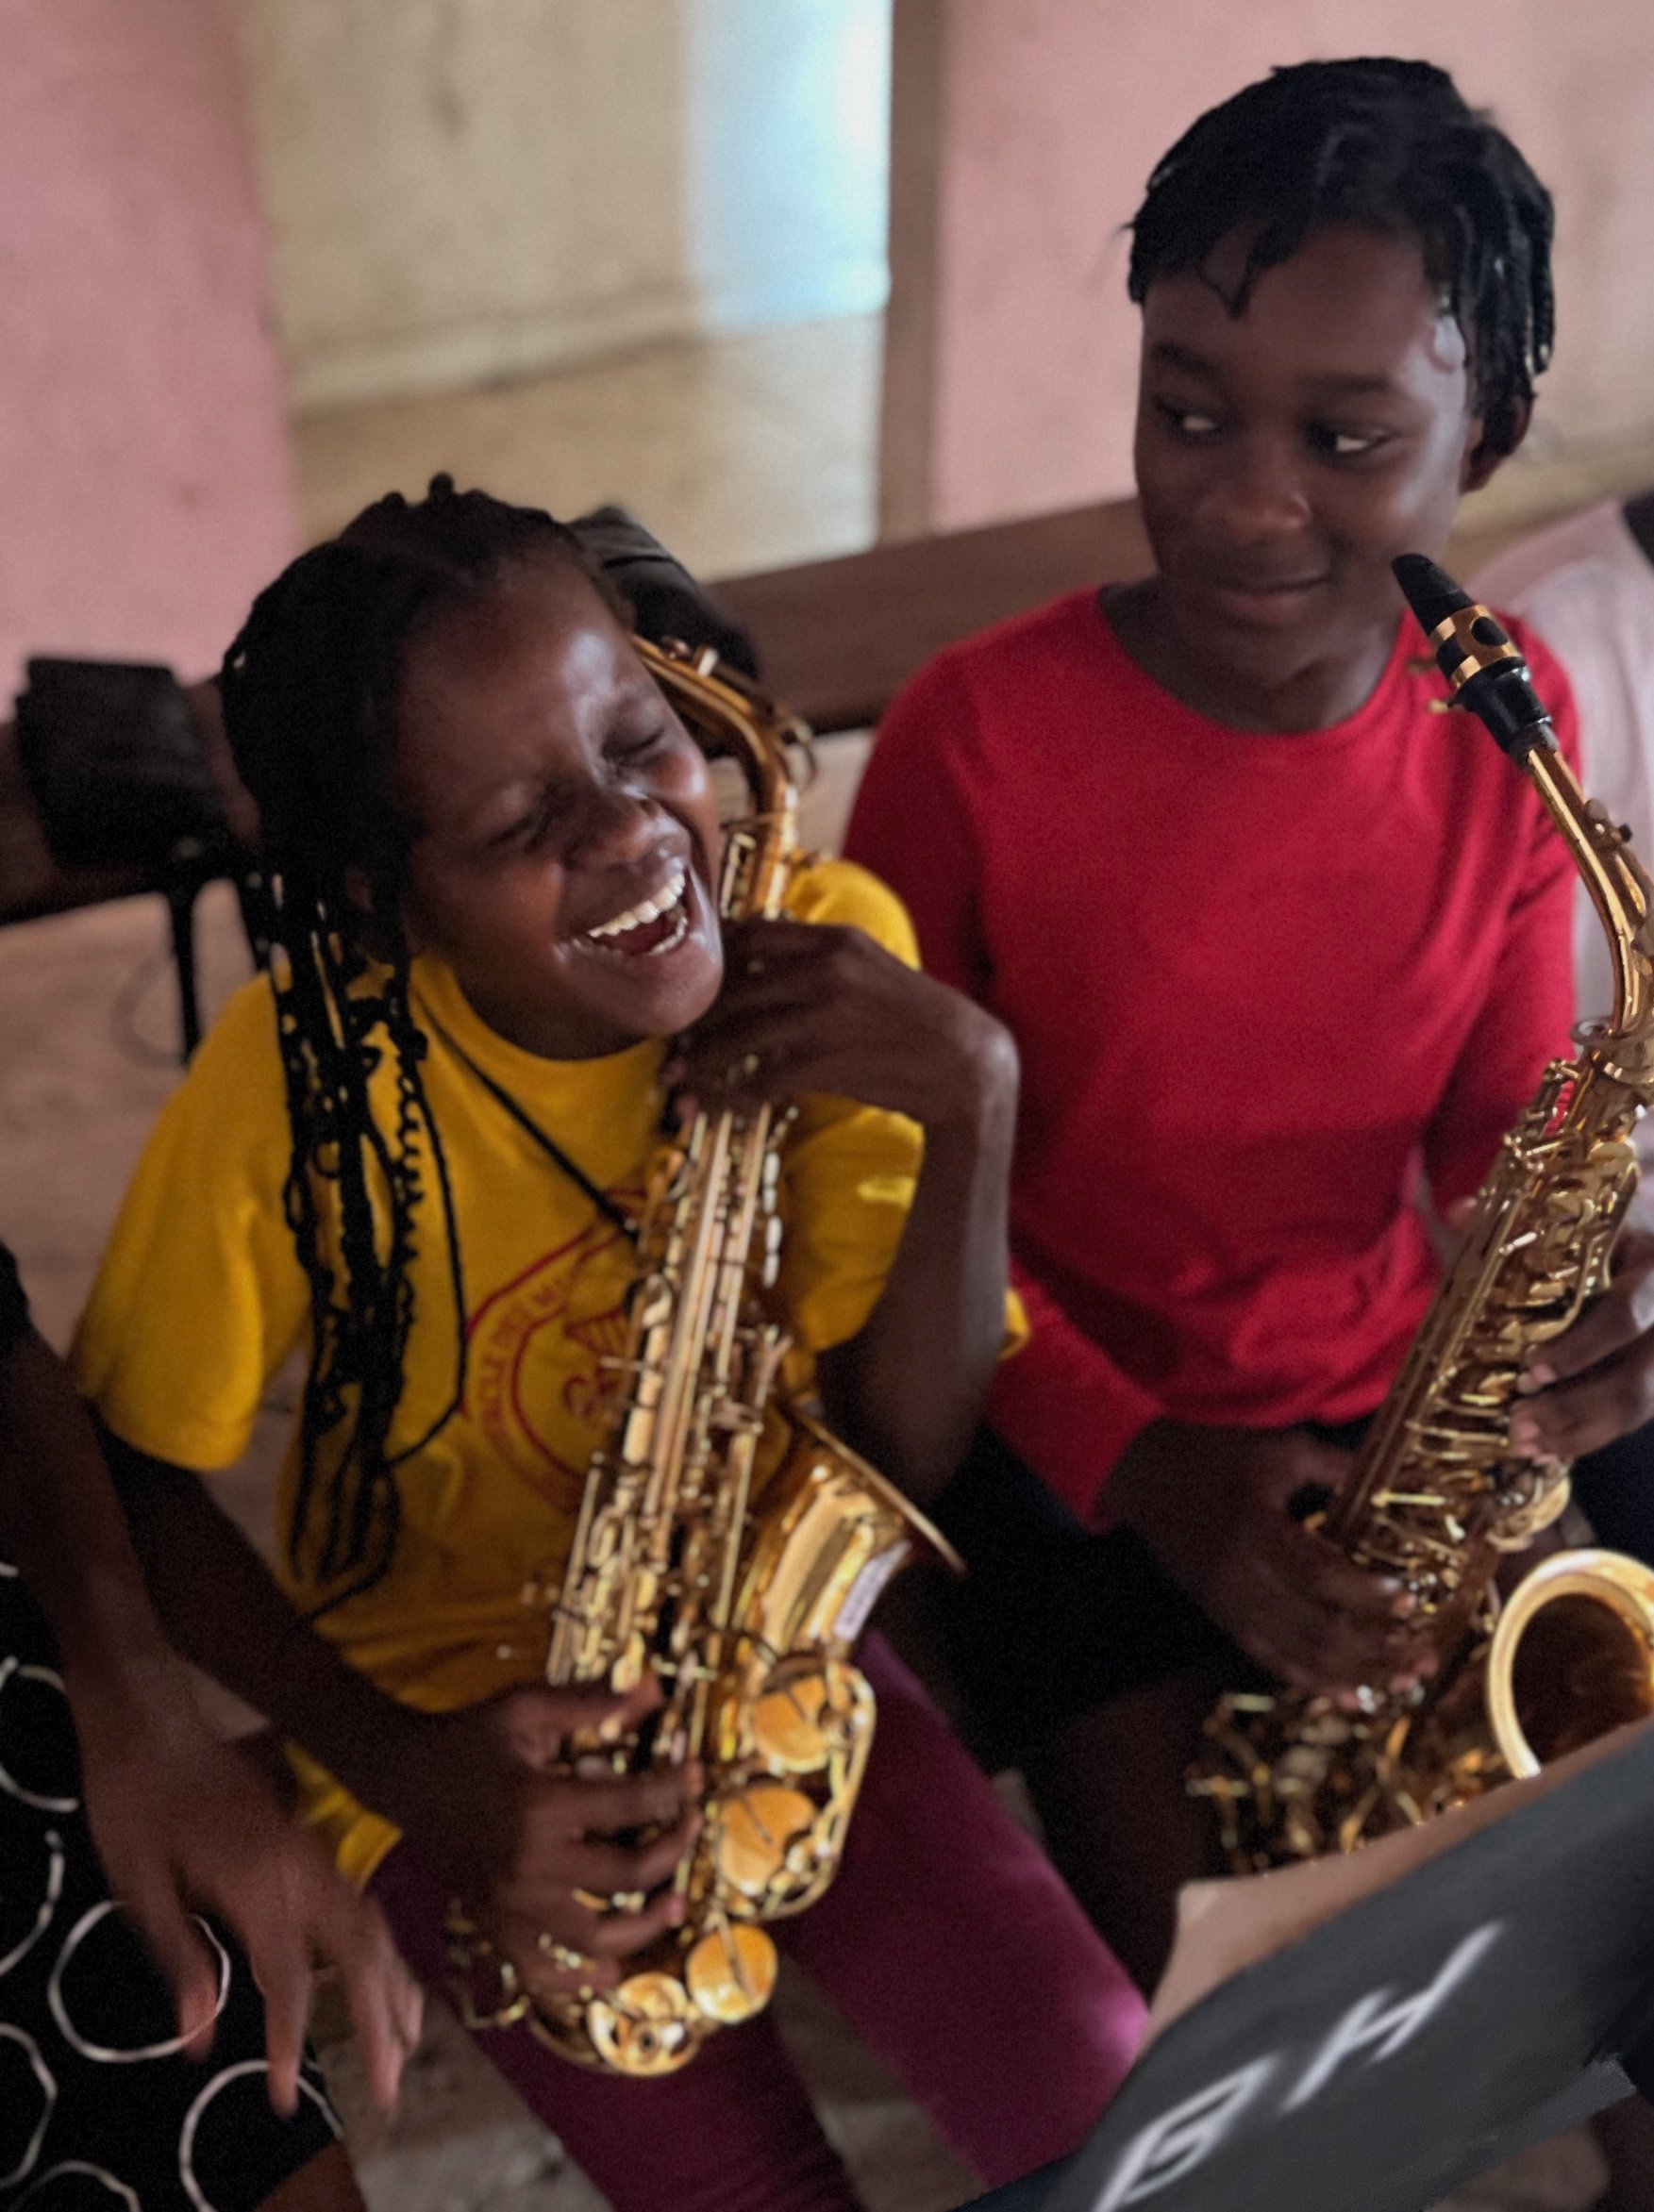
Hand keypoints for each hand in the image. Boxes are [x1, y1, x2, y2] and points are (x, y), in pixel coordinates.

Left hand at [71, 1660, 421, 2114]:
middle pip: (360, 1953)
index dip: (289, 2044)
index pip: (288, 1981)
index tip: (287, 2098)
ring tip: (410, 2042)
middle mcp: (302, 1867)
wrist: (155, 1718)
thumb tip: (202, 2039)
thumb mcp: (138, 1886)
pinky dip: (385, 1944)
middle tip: (393, 2087)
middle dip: (380, 2022)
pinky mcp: (311, 1838)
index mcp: (260, 1882)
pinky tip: (391, 1970)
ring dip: (395, 1985)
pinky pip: (364, 1899)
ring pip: (374, 1923)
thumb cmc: (135, 1804)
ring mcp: (314, 1849)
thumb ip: (181, 1959)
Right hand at [373, 1676, 702, 2010]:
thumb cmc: (469, 1736)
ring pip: (591, 1938)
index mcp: (541, 1806)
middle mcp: (530, 1864)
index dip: (673, 1789)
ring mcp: (510, 1902)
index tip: (696, 1776)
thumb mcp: (529, 1707)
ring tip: (672, 1908)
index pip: (631, 1805)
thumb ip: (592, 1701)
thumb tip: (653, 1686)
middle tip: (691, 1829)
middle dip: (671, 1853)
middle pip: (624, 1877)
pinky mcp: (493, 1921)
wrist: (403, 1775)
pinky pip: (538, 1968)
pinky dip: (574, 1980)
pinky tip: (608, 1970)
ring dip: (641, 1929)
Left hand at [671, 917, 1016, 1133]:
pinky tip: (712, 1105)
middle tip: (670, 1039)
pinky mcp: (826, 1064)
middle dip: (694, 1018)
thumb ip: (820, 963)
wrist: (967, 1065)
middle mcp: (826, 970)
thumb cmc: (915, 1020)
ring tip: (676, 1077)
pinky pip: (758, 1081)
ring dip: (700, 1061)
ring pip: (736, 1036)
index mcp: (835, 940)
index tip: (691, 983)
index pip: (750, 935)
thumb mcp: (872, 969)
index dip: (712, 960)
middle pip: (732, 988)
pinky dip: (728, 1096)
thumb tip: (759, 972)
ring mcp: (825, 1017)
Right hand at [1109, 1420, 1435, 1700]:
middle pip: (1314, 1629)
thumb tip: (1395, 1486)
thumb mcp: (1278, 1449)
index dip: (1366, 1595)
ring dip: (1352, 1676)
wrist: (1143, 1472)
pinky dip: (1310, 1681)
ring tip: (1400, 1684)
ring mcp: (1228, 1602)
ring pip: (1296, 1655)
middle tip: (1422, 1658)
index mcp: (1256, 1529)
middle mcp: (1241, 1576)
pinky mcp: (1220, 1615)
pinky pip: (1269, 1658)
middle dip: (1374, 1651)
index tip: (1411, 1600)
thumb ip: (1334, 1468)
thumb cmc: (1213, 1454)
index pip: (1318, 1575)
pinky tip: (1348, 1695)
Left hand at [1509, 1228, 1653, 1463]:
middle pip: (1637, 1377)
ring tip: (1525, 1445)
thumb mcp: (1576, 1213)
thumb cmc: (1611, 1223)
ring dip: (1579, 1431)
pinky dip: (1590, 1437)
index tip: (1533, 1370)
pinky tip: (1549, 1452)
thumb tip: (1459, 1212)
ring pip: (1638, 1406)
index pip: (1627, 1315)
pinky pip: (1633, 1416)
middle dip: (1575, 1406)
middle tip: (1519, 1422)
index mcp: (1652, 1267)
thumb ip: (1519, 1218)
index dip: (1581, 1348)